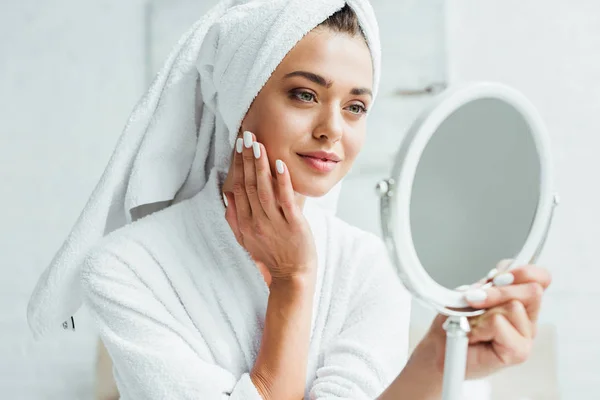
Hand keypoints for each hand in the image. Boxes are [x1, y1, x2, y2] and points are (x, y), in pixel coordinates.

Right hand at [223, 131, 316, 280]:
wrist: (291, 276)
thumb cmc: (271, 256)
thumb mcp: (246, 239)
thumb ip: (235, 218)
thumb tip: (227, 196)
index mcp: (244, 223)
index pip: (237, 188)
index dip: (237, 166)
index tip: (237, 146)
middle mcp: (255, 221)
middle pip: (248, 184)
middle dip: (247, 158)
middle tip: (246, 136)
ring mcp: (273, 223)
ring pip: (263, 189)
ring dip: (261, 165)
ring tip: (259, 144)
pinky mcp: (292, 224)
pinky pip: (284, 199)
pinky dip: (281, 181)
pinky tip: (279, 164)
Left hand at [422, 264, 551, 379]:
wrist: (443, 348)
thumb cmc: (456, 323)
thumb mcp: (470, 294)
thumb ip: (489, 285)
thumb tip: (497, 278)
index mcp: (520, 299)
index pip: (539, 277)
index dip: (522, 271)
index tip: (497, 276)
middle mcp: (528, 317)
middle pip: (532, 289)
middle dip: (499, 290)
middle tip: (475, 298)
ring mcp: (526, 335)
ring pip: (513, 306)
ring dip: (484, 311)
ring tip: (473, 323)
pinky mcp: (519, 352)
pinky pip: (499, 323)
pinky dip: (480, 325)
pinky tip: (475, 335)